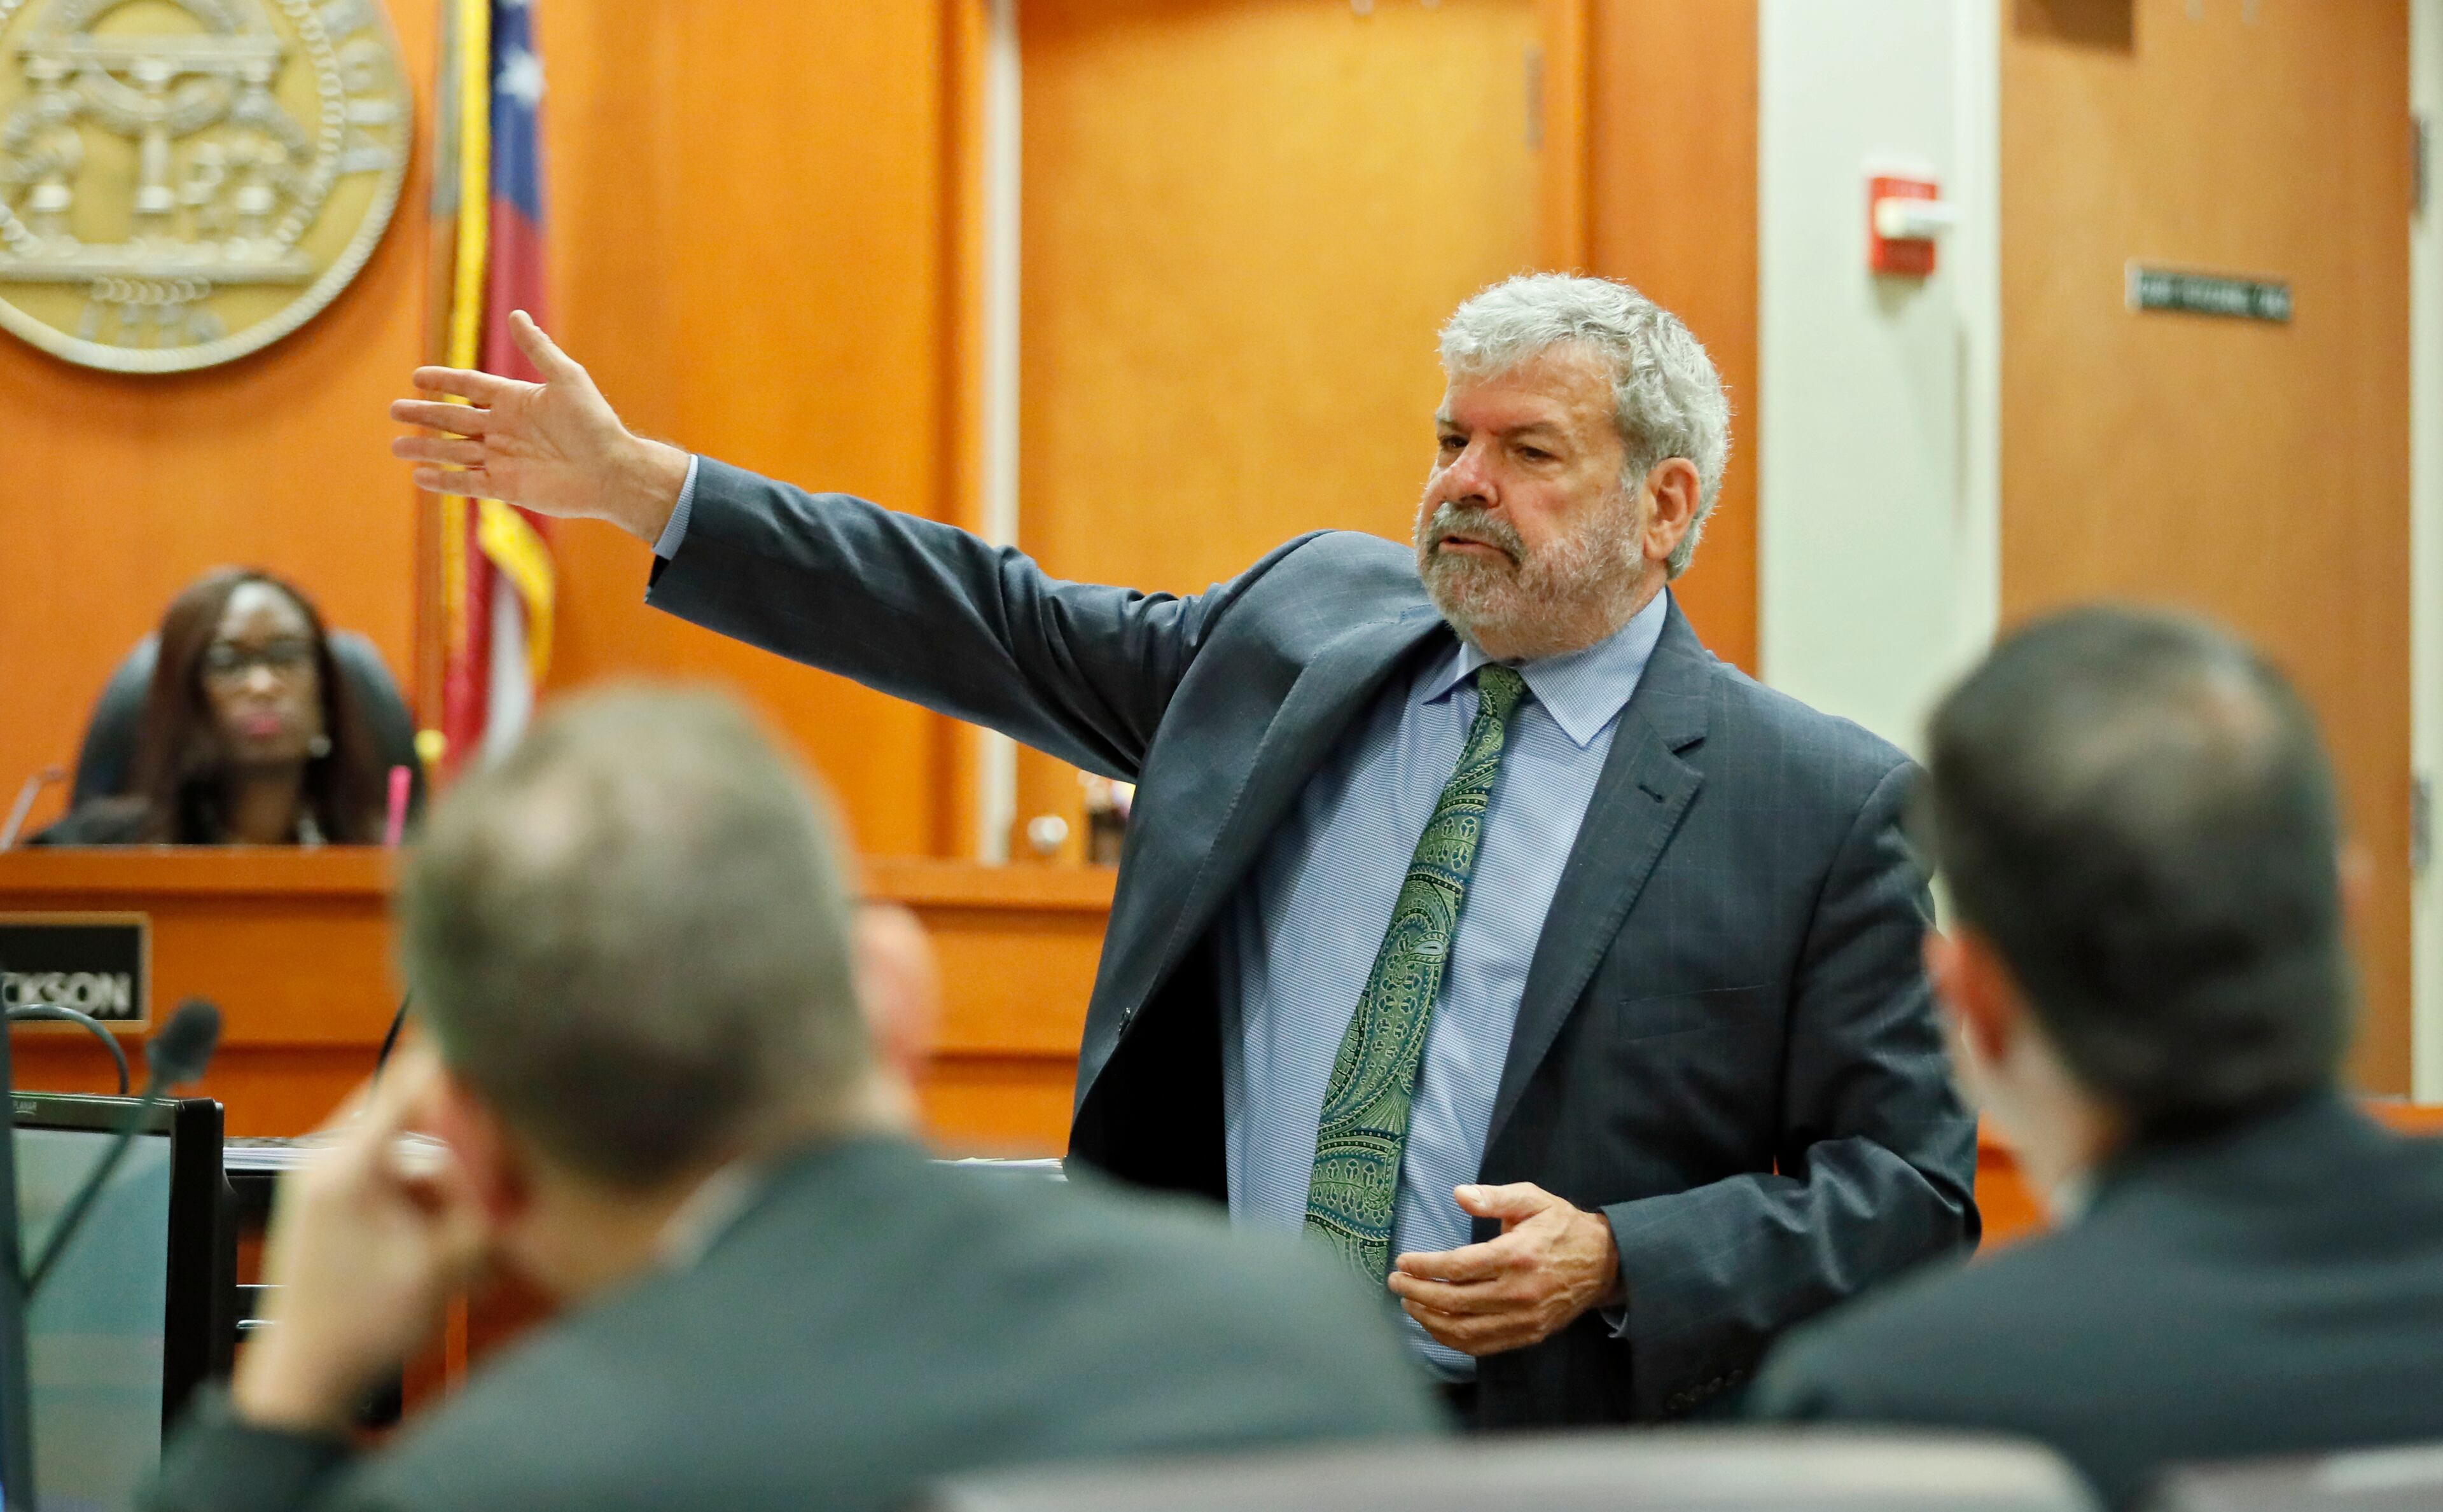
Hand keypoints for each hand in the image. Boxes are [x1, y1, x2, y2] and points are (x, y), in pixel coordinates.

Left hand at [231, 1048, 489, 1435]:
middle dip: (461, 1132)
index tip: (503, 1077)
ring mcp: (324, 1177)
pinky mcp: (330, 1198)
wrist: (305, 1379)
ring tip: (476, 1214)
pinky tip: (449, 1230)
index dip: (461, 1071)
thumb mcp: (442, 1264)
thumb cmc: (357, 1330)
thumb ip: (480, 1201)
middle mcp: (326, 1157)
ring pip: (407, 1141)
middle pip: (411, 1108)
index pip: (408, 1079)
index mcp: (344, 1163)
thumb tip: (513, 1152)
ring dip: (446, 1167)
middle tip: (500, 1164)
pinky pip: (391, 1170)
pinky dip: (425, 1190)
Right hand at [388, 309, 690, 542]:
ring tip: (396, 446)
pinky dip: (445, 481)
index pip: (470, 386)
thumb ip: (538, 348)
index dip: (444, 381)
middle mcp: (505, 429)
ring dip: (427, 449)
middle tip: (394, 409)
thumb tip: (516, 314)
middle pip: (455, 418)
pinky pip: (469, 483)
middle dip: (425, 415)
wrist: (613, 471)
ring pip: (455, 452)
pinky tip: (420, 478)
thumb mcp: (567, 379)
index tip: (416, 376)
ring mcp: (505, 459)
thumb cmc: (595, 423)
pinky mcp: (508, 487)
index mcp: (516, 400)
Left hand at [1386, 1182, 1623, 1356]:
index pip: (1458, 1267)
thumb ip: (1495, 1197)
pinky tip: (1435, 1325)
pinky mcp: (1529, 1335)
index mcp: (1517, 1255)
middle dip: (1417, 1293)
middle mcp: (1519, 1292)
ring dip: (1430, 1320)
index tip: (1402, 1262)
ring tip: (1409, 1305)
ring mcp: (1524, 1318)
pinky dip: (1452, 1339)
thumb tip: (1458, 1194)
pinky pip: (1482, 1345)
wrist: (1605, 1263)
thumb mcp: (1532, 1199)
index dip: (1424, 1267)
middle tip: (1395, 1283)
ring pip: (1465, 1329)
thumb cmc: (1562, 1226)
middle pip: (1455, 1301)